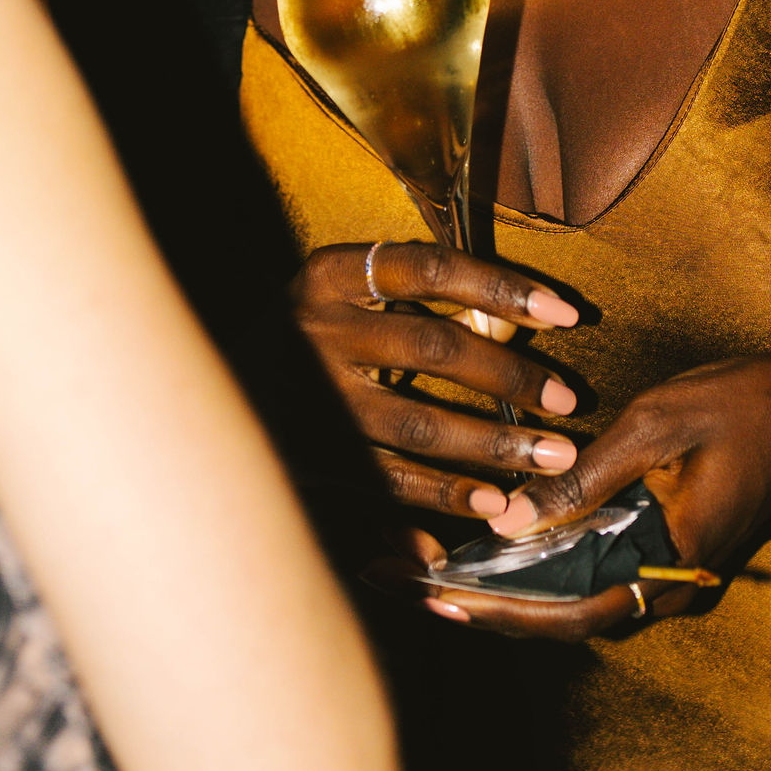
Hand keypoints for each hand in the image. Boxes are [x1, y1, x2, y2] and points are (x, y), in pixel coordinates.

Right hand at [292, 239, 586, 523]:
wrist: (201, 395)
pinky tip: (492, 503)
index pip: (428, 267)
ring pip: (417, 423)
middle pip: (432, 347)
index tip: (566, 311)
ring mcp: (307, 396)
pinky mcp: (305, 455)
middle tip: (569, 399)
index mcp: (329, 275)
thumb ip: (413, 302)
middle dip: (511, 376)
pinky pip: (388, 479)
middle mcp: (314, 328)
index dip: (503, 286)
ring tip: (553, 456)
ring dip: (494, 444)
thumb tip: (516, 322)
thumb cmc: (301, 339)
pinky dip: (443, 494)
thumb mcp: (341, 300)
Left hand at [426, 350, 770, 640]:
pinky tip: (500, 549)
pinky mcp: (672, 555)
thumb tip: (508, 523)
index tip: (436, 598)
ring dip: (512, 593)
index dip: (500, 612)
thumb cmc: (751, 404)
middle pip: (567, 620)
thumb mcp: (658, 423)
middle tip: (408, 586)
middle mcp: (675, 587)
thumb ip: (584, 478)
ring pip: (580, 603)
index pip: (571, 612)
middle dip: (488, 609)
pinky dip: (547, 570)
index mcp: (673, 561)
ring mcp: (676, 576)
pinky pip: (600, 577)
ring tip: (437, 571)